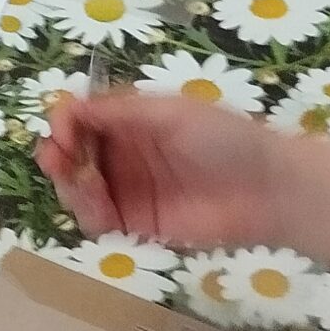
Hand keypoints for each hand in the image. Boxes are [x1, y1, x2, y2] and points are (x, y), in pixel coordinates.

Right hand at [38, 92, 280, 247]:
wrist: (271, 191)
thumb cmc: (226, 140)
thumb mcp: (171, 113)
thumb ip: (118, 111)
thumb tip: (67, 106)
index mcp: (131, 120)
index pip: (81, 118)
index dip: (64, 124)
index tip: (62, 135)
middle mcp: (125, 153)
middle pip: (72, 155)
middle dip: (58, 158)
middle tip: (58, 164)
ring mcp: (130, 189)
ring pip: (79, 189)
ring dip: (72, 188)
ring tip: (89, 190)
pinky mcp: (139, 224)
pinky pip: (100, 221)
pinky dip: (91, 216)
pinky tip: (102, 213)